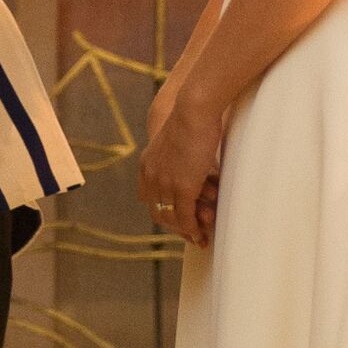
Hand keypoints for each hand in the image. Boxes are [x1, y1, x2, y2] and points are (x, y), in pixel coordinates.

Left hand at [139, 84, 223, 250]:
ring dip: (186, 231)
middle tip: (189, 235)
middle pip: (158, 211)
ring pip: (171, 217)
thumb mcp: (178, 139)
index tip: (176, 219)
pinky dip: (191, 228)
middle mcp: (151, 176)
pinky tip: (200, 235)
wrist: (193, 109)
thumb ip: (180, 155)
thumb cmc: (192, 117)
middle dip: (174, 226)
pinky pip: (184, 216)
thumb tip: (194, 164)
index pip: (149, 198)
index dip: (162, 210)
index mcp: (147, 164)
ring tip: (198, 238)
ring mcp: (165, 184)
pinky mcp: (182, 188)